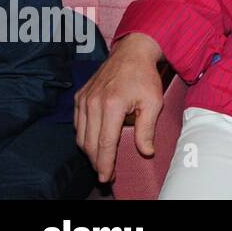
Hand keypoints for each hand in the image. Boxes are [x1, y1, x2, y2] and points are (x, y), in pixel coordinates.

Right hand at [74, 33, 165, 182]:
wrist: (132, 53)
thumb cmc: (144, 77)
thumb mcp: (153, 102)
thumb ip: (147, 129)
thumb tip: (146, 152)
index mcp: (112, 105)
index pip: (105, 143)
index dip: (106, 163)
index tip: (107, 177)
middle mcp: (93, 103)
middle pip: (90, 143)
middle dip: (97, 162)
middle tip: (106, 174)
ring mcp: (83, 100)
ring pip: (81, 136)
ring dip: (89, 151)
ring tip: (101, 161)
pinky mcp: (79, 97)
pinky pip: (77, 124)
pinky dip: (84, 136)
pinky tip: (94, 142)